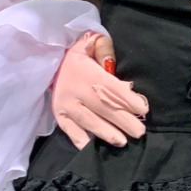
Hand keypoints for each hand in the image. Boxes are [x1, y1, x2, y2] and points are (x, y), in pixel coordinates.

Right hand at [51, 32, 148, 150]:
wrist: (48, 61)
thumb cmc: (79, 55)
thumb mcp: (90, 42)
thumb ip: (103, 49)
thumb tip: (112, 63)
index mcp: (85, 71)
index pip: (110, 86)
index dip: (127, 98)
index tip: (142, 109)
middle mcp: (75, 89)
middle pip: (102, 107)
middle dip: (123, 121)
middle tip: (139, 132)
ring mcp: (65, 104)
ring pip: (88, 121)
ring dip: (106, 133)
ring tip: (122, 142)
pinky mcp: (58, 115)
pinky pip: (70, 130)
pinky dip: (80, 140)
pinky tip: (92, 148)